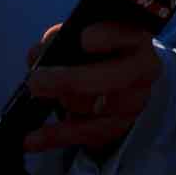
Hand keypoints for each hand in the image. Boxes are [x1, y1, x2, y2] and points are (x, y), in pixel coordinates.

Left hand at [23, 22, 162, 153]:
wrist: (117, 76)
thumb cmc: (98, 50)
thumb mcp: (80, 35)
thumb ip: (60, 40)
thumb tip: (37, 55)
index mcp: (134, 39)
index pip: (127, 35)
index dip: (108, 37)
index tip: (84, 39)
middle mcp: (142, 71)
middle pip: (114, 78)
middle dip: (72, 81)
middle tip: (37, 82)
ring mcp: (134, 101)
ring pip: (98, 109)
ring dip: (65, 104)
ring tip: (38, 97)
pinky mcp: (120, 125)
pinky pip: (88, 134)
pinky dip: (57, 136)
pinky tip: (34, 139)